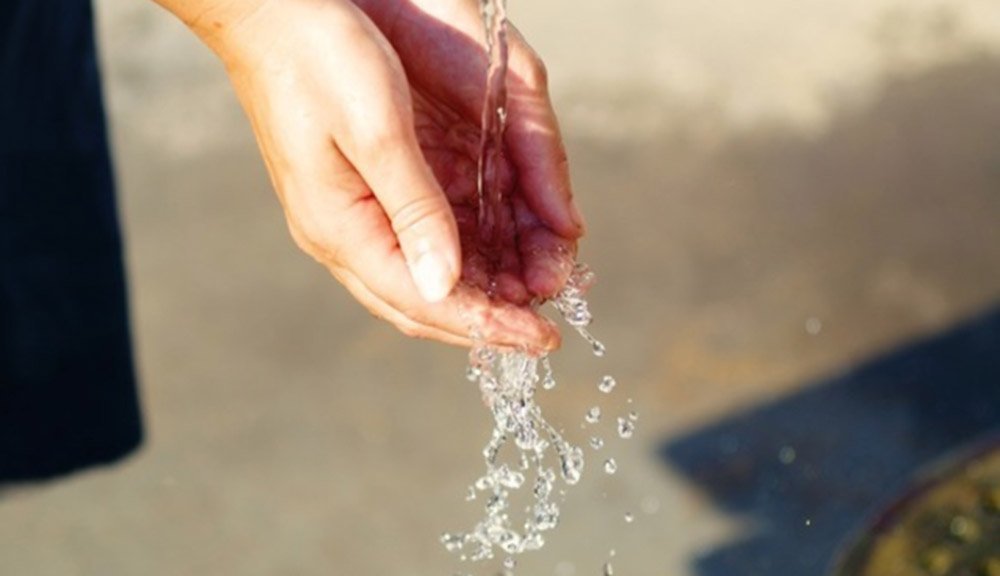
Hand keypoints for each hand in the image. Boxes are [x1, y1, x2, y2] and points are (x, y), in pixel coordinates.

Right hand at [170, 0, 584, 349]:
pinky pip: (414, 245)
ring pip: (420, 280)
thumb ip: (415, 210)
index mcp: (340, 228)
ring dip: (477, 293)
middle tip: (543, 330)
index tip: (542, 339)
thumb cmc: (318, 58)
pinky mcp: (357, 195)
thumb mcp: (377, 131)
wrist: (269, 14)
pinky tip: (496, 257)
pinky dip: (460, 259)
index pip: (423, 301)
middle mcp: (341, 235)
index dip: (487, 325)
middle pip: (421, 304)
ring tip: (531, 295)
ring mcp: (346, 218)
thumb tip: (445, 286)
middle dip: (486, 321)